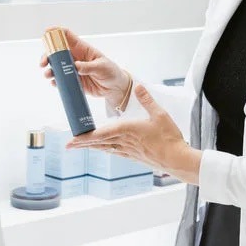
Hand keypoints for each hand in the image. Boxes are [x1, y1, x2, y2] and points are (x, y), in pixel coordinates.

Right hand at [39, 26, 130, 102]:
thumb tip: (75, 66)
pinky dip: (55, 81)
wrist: (114, 88)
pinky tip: (54, 83)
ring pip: (56, 67)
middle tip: (43, 62)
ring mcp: (73, 70)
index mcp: (82, 49)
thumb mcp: (102, 67)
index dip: (57, 32)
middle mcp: (75, 58)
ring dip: (49, 69)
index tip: (47, 32)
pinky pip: (61, 80)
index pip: (68, 36)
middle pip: (57, 53)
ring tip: (48, 75)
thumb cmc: (111, 72)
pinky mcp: (73, 81)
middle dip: (48, 55)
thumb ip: (88, 67)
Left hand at [67, 85, 200, 184]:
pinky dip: (105, 150)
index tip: (72, 139)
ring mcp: (128, 151)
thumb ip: (147, 99)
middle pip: (99, 143)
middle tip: (68, 145)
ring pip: (105, 148)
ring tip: (80, 146)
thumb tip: (137, 86)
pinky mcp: (134, 157)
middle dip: (82, 144)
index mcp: (127, 130)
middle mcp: (124, 142)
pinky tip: (103, 149)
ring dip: (92, 147)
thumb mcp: (160, 114)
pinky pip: (115, 152)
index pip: (101, 133)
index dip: (85, 137)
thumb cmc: (170, 138)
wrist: (177, 160)